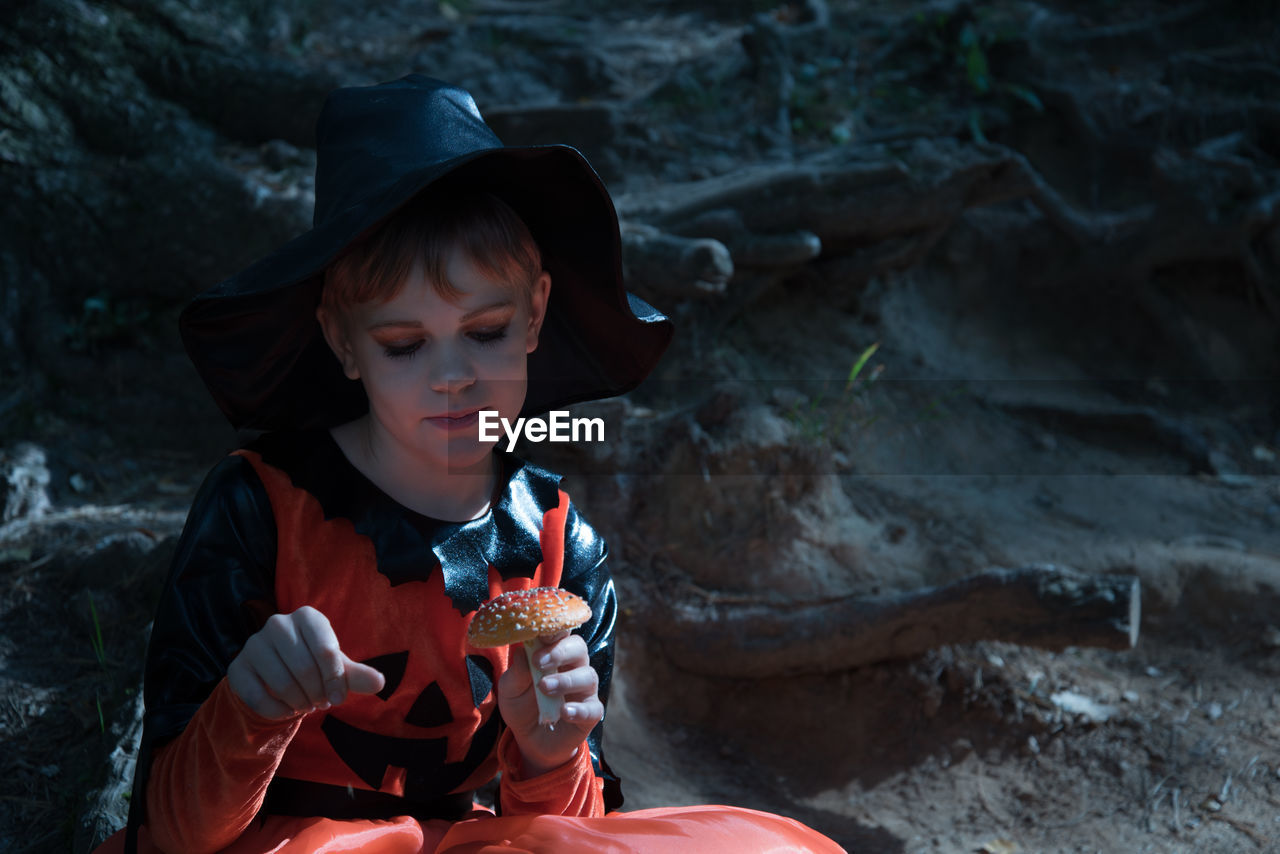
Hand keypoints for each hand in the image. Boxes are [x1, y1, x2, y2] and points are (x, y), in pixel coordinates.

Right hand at [227, 605, 384, 719]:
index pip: (326, 651)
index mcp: (308, 617)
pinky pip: (259, 696)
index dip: (336, 680)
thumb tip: (380, 683)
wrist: (275, 675)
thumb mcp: (338, 668)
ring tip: (306, 704)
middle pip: (304, 668)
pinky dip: (277, 711)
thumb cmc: (315, 666)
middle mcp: (278, 623)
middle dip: (317, 693)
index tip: (338, 699)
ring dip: (299, 702)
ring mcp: (254, 643)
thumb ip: (358, 675)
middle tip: (321, 703)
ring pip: (281, 683)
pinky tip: (286, 710)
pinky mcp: (238, 667)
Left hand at [497, 630, 603, 776]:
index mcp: (555, 652)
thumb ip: (516, 671)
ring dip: (566, 680)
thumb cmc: (522, 704)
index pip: (560, 632)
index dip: (554, 628)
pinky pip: (592, 708)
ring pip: (587, 676)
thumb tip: (521, 650)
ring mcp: (584, 690)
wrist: (529, 739)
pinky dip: (579, 709)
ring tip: (544, 688)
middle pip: (578, 648)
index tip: (541, 632)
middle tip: (539, 662)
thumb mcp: (510, 688)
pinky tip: (564, 712)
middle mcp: (574, 666)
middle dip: (560, 652)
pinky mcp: (590, 713)